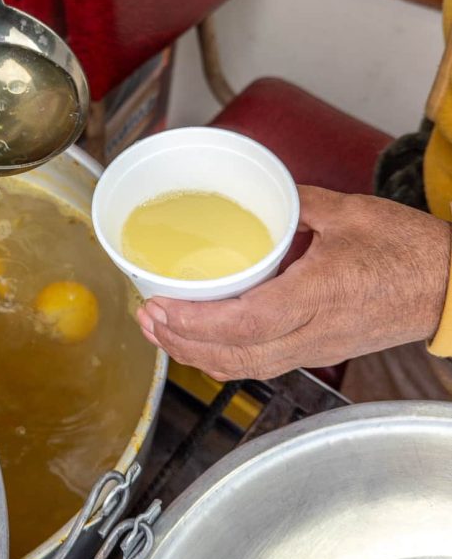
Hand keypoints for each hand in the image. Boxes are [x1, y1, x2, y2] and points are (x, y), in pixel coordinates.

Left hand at [136, 186, 451, 380]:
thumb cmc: (411, 251)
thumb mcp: (350, 212)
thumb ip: (297, 200)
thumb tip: (258, 190)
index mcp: (320, 294)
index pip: (248, 322)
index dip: (197, 323)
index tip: (160, 307)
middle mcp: (315, 332)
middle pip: (237, 357)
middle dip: (183, 344)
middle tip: (146, 319)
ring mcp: (318, 348)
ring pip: (247, 368)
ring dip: (198, 355)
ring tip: (162, 332)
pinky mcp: (321, 352)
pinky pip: (263, 365)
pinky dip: (225, 359)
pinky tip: (203, 343)